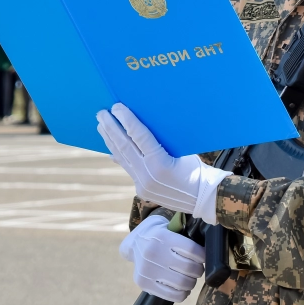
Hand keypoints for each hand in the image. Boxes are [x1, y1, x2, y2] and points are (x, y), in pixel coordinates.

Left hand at [96, 105, 228, 222]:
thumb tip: (141, 128)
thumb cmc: (196, 169)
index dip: (126, 120)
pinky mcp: (141, 189)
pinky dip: (119, 155)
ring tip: (101, 126)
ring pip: (122, 157)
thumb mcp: (182, 151)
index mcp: (161, 162)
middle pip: (125, 146)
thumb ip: (161, 143)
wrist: (202, 198)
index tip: (117, 106)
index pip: (139, 136)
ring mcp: (143, 183)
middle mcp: (148, 174)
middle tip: (101, 113)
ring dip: (110, 140)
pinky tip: (110, 147)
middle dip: (111, 127)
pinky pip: (127, 168)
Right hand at [120, 214, 203, 302]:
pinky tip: (182, 288)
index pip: (192, 250)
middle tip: (197, 268)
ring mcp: (147, 270)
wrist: (135, 242)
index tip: (204, 257)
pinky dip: (182, 293)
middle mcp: (153, 253)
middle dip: (198, 270)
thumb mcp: (171, 228)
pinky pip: (171, 295)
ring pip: (182, 283)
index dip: (203, 256)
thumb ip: (187, 237)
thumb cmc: (160, 235)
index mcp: (163, 237)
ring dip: (191, 282)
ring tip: (190, 278)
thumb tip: (207, 249)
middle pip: (189, 268)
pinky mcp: (143, 283)